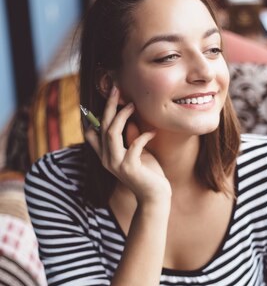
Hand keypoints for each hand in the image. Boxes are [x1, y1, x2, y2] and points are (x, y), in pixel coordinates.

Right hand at [85, 86, 170, 203]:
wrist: (155, 196)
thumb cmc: (148, 173)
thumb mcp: (138, 153)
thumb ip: (130, 139)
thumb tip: (128, 121)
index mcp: (106, 156)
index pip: (91, 133)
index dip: (95, 114)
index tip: (107, 99)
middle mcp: (107, 159)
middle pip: (102, 126)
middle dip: (109, 106)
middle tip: (117, 89)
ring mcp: (117, 164)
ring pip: (112, 133)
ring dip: (122, 116)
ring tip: (133, 105)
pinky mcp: (130, 168)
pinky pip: (134, 144)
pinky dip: (143, 135)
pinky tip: (152, 132)